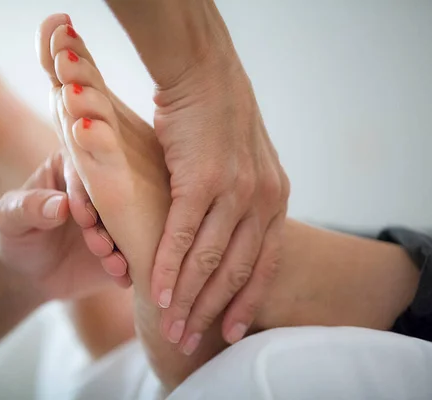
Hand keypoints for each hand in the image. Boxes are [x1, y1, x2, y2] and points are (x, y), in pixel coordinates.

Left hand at [0, 153, 128, 300]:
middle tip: (99, 246)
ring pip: (130, 224)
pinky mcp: (124, 245)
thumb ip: (30, 206)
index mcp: (73, 166)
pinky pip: (132, 252)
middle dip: (110, 222)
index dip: (87, 194)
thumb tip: (62, 205)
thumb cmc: (15, 232)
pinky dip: (129, 265)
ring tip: (113, 264)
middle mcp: (101, 188)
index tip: (84, 217)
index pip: (86, 172)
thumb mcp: (10, 216)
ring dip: (123, 245)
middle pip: (116, 195)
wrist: (26, 272)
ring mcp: (117, 217)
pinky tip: (122, 277)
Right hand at [151, 52, 289, 344]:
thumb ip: (241, 200)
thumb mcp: (244, 163)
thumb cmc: (217, 119)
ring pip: (209, 260)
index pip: (264, 264)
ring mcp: (235, 192)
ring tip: (172, 327)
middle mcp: (263, 200)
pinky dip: (169, 269)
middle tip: (191, 340)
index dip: (246, 302)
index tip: (231, 331)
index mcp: (275, 199)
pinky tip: (156, 292)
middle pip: (236, 271)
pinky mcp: (201, 181)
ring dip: (188, 299)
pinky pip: (182, 237)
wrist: (204, 73)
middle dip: (212, 311)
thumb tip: (228, 231)